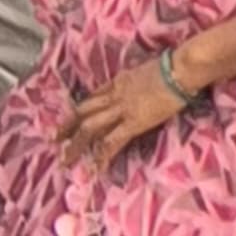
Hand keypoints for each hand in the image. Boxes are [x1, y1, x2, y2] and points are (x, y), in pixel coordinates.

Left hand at [57, 56, 189, 169]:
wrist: (180, 70)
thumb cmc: (175, 67)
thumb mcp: (150, 71)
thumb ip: (142, 80)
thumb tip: (144, 87)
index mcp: (120, 81)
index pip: (95, 95)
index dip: (83, 108)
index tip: (73, 118)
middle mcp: (115, 94)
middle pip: (84, 111)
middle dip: (67, 126)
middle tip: (54, 139)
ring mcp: (122, 109)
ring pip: (90, 127)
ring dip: (75, 144)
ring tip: (65, 160)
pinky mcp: (133, 123)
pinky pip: (112, 141)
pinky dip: (101, 156)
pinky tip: (95, 168)